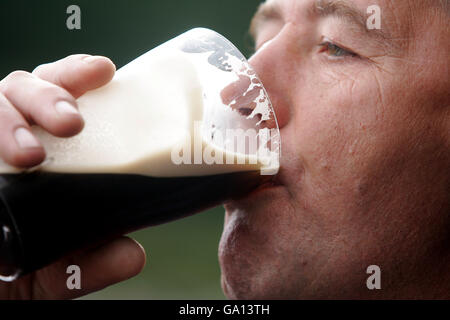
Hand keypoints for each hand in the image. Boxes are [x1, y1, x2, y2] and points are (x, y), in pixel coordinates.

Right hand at [0, 55, 145, 298]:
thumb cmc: (23, 269)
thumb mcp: (62, 271)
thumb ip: (95, 262)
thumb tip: (134, 256)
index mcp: (52, 145)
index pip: (64, 93)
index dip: (79, 74)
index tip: (104, 71)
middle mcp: (15, 134)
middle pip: (26, 89)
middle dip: (49, 96)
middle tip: (71, 123)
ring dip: (8, 121)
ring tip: (29, 155)